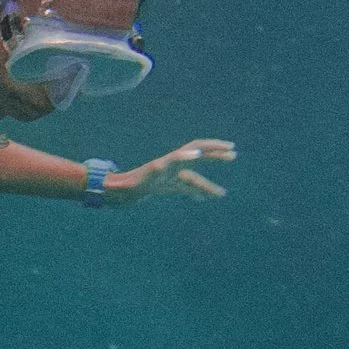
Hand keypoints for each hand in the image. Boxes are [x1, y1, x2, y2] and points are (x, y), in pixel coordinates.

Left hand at [106, 140, 234, 201]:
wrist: (116, 193)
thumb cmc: (131, 184)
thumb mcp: (151, 175)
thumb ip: (168, 165)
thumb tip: (185, 156)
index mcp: (171, 162)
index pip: (195, 148)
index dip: (212, 147)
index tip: (230, 148)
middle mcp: (171, 167)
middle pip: (197, 158)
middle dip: (215, 156)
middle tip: (233, 155)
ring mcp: (168, 178)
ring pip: (193, 179)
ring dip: (208, 185)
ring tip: (222, 194)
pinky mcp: (163, 188)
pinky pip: (183, 190)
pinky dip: (194, 194)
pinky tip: (201, 200)